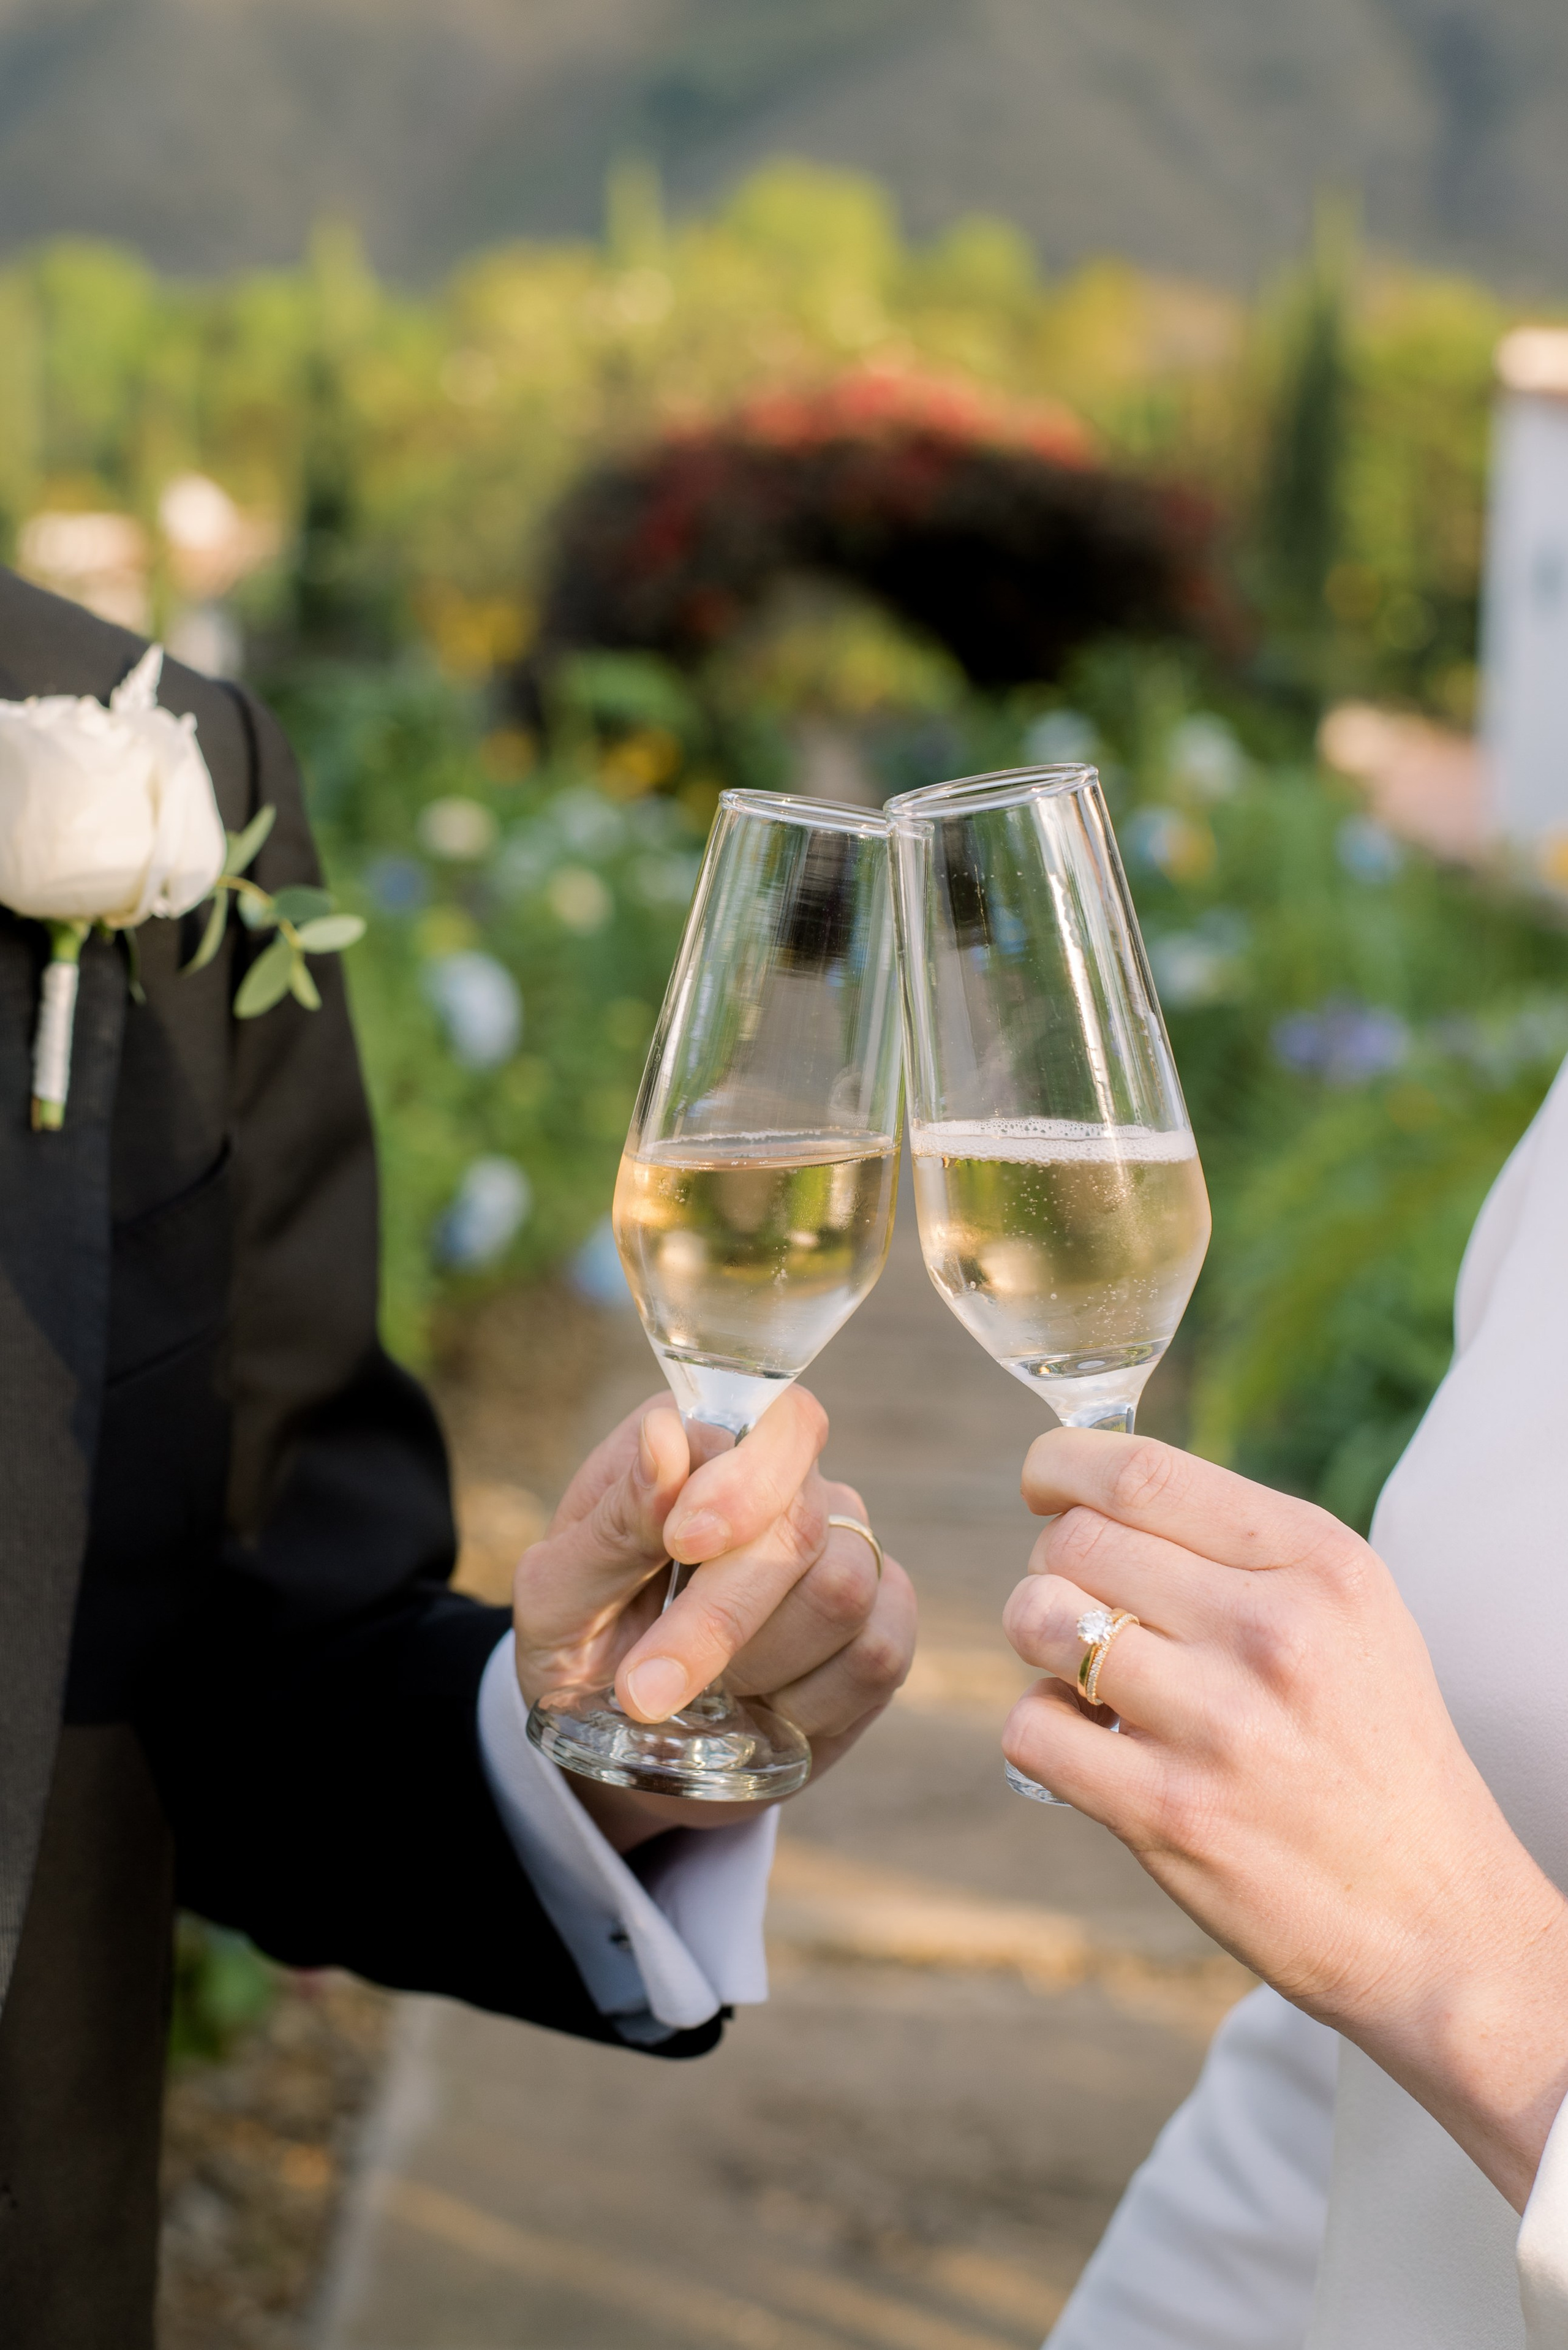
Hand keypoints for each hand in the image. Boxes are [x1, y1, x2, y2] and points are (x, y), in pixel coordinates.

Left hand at [511, 1387, 913, 1850]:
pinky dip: (808, 1703)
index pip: (775, 1422)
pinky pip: (878, 1652)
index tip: (682, 1544)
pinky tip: (759, 1711)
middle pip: (802, 1526)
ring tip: (699, 1692)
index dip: (740, 1485)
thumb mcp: (557, 1592)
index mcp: (710, 1441)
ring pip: (844, 1593)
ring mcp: (847, 1550)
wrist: (617, 1735)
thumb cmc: (579, 1640)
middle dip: (719, 1619)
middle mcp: (793, 1482)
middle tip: (643, 1689)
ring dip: (756, 1665)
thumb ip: (614, 1519)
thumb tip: (667, 1437)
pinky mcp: (882, 1623)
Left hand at [1001, 1428, 1567, 2211]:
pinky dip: (1041, 1729)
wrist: (1435, 1921)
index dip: (1061, 1469)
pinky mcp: (1171, 1813)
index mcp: (1320, 1564)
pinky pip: (1033, 1727)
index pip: (1142, 1473)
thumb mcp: (1348, 1615)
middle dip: (1050, 1564)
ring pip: (1038, 1620)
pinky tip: (1091, 1744)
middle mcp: (1274, 1630)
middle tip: (1080, 1605)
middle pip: (1076, 1541)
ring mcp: (1221, 1723)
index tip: (1044, 1488)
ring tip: (1082, 1672)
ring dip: (1037, 1641)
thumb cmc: (1371, 1750)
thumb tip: (1092, 1490)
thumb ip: (1237, 1546)